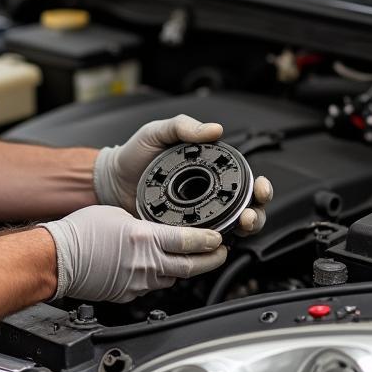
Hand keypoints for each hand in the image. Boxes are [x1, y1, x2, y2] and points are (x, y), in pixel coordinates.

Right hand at [39, 206, 226, 302]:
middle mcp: (145, 263)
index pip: (188, 242)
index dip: (209, 241)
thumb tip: (157, 231)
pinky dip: (160, 277)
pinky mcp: (128, 294)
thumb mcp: (118, 215)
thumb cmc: (81, 233)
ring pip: (172, 278)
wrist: (58, 258)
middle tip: (221, 254)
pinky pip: (152, 286)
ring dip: (185, 269)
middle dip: (211, 261)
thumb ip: (144, 224)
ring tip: (194, 260)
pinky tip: (158, 269)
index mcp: (144, 238)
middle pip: (189, 266)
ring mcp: (137, 282)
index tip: (220, 239)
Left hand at [92, 114, 271, 234]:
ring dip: (243, 230)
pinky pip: (205, 243)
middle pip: (247, 209)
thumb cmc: (134, 155)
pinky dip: (215, 244)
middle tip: (249, 215)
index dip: (260, 187)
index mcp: (209, 170)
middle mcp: (209, 195)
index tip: (260, 187)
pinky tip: (216, 241)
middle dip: (257, 213)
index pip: (245, 181)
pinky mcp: (183, 235)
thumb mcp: (158, 132)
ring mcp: (198, 217)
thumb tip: (214, 130)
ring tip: (240, 226)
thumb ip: (183, 127)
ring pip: (233, 229)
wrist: (111, 181)